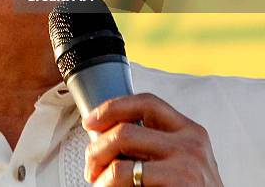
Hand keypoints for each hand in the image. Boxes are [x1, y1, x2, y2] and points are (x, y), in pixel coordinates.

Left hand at [82, 93, 222, 185]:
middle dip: (97, 147)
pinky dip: (110, 185)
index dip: (113, 106)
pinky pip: (129, 177)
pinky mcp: (180, 183)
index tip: (90, 120)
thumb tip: (106, 133)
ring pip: (122, 159)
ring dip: (100, 170)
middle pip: (126, 130)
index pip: (146, 102)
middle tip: (90, 165)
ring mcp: (187, 164)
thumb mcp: (182, 159)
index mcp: (190, 130)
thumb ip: (155, 143)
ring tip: (98, 182)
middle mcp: (191, 142)